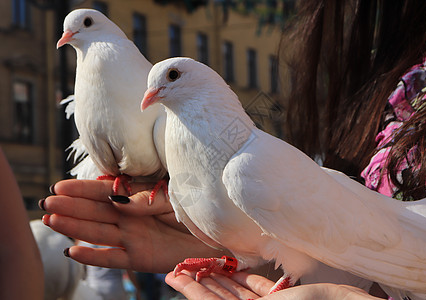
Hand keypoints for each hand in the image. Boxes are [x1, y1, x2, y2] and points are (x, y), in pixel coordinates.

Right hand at [42, 179, 222, 272]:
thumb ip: (146, 199)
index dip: (82, 189)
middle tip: (45, 202)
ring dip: (74, 227)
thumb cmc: (195, 209)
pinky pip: (113, 258)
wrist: (216, 234)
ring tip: (50, 220)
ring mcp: (133, 238)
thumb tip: (117, 200)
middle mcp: (130, 218)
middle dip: (70, 206)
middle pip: (94, 212)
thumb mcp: (173, 195)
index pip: (104, 192)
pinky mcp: (140, 258)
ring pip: (98, 233)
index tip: (60, 186)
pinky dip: (93, 257)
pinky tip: (73, 252)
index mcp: (137, 199)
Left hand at [165, 271, 383, 299]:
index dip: (191, 292)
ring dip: (220, 279)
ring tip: (201, 264)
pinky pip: (259, 290)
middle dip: (201, 284)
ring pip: (238, 294)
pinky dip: (245, 279)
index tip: (173, 275)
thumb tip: (196, 295)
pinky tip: (233, 268)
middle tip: (181, 267)